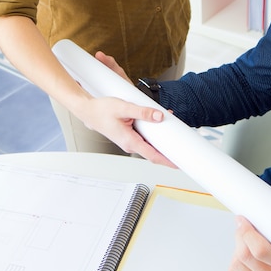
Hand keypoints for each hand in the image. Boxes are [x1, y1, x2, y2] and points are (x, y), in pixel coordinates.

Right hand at [78, 51, 175, 166]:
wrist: (87, 110)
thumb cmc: (101, 110)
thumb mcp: (124, 107)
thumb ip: (143, 112)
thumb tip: (159, 116)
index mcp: (130, 141)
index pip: (153, 155)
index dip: (167, 160)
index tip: (179, 163)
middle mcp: (130, 144)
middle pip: (153, 151)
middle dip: (168, 150)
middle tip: (182, 147)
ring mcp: (129, 140)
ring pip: (149, 143)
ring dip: (161, 139)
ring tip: (173, 131)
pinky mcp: (128, 135)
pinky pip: (144, 137)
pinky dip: (153, 133)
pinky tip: (159, 123)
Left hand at [229, 189, 270, 270]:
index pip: (260, 250)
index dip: (247, 232)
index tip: (244, 219)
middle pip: (245, 255)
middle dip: (240, 235)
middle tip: (243, 225)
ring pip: (237, 264)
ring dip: (237, 246)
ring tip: (245, 239)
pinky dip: (235, 260)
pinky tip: (245, 254)